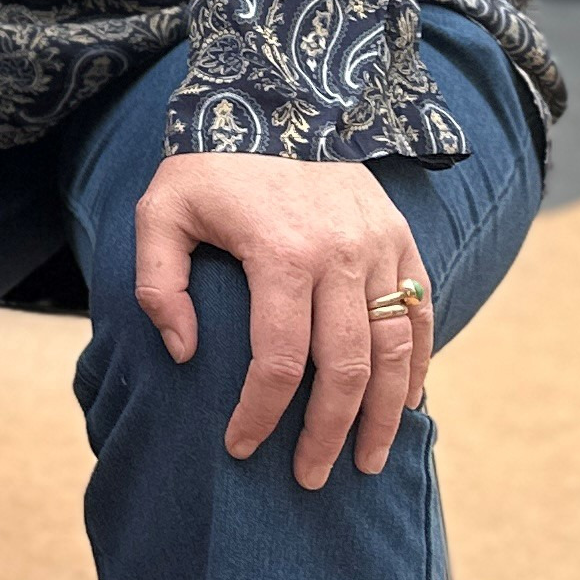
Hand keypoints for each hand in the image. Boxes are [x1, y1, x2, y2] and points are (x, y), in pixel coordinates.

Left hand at [129, 151, 435, 488]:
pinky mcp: (403, 241)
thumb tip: (185, 354)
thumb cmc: (209, 167)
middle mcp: (342, 254)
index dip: (261, 414)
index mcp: (281, 252)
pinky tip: (404, 407)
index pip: (278, 360)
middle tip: (307, 478)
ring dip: (385, 416)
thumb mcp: (160, 212)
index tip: (240, 449)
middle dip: (328, 434)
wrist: (279, 100)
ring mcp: (382, 247)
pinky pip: (421, 316)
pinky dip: (417, 367)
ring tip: (367, 464)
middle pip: (346, 370)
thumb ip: (158, 284)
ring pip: (395, 352)